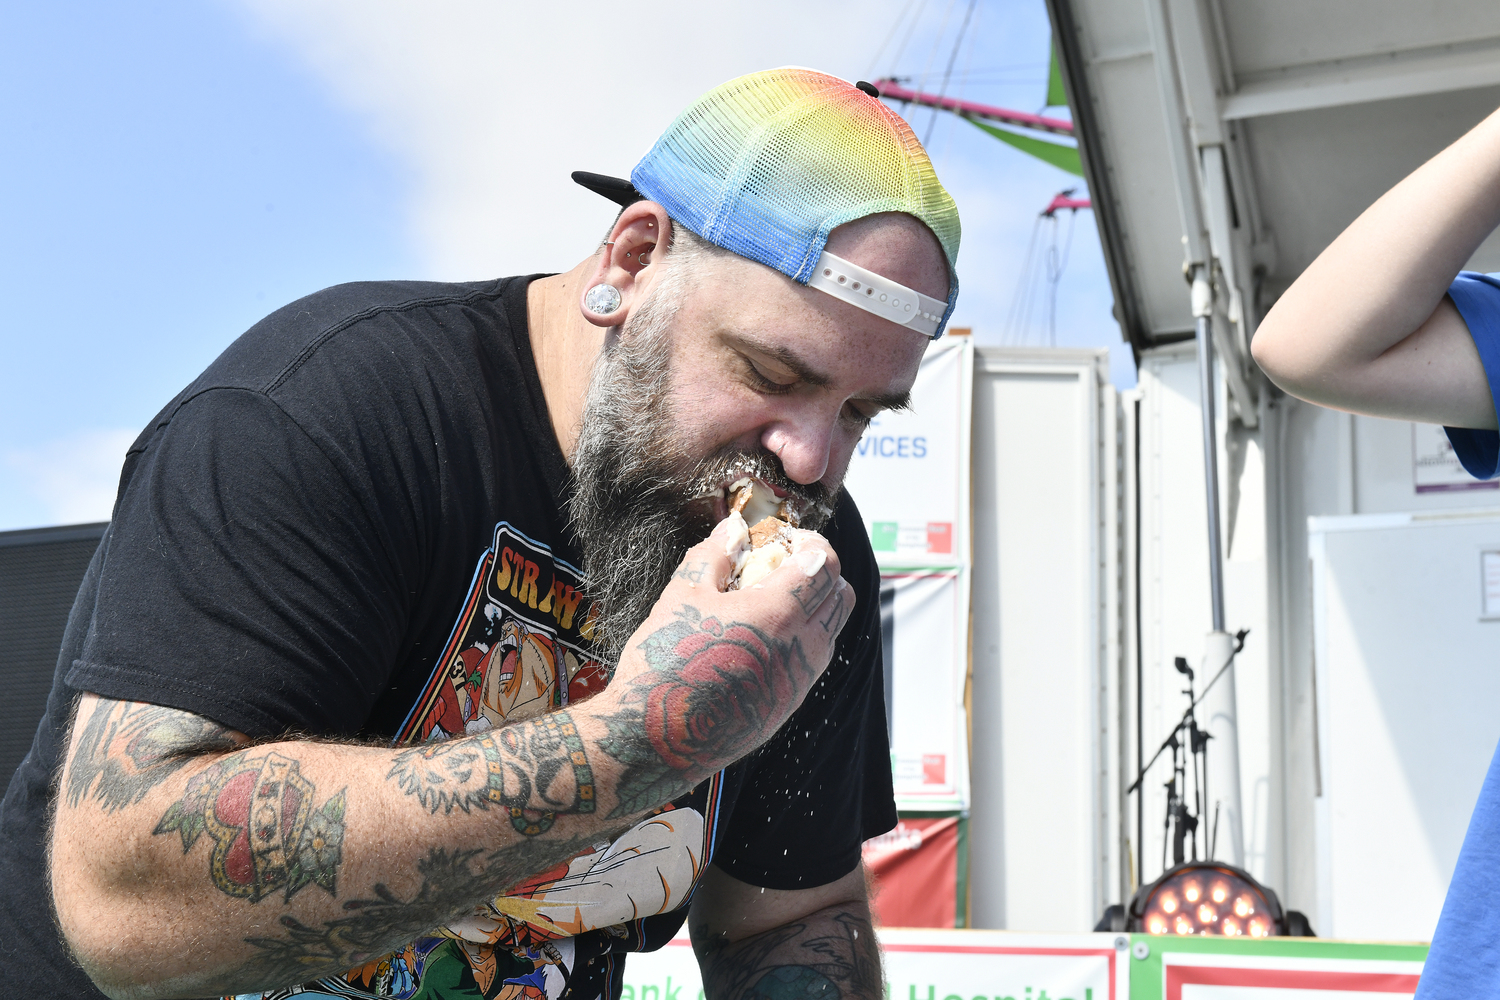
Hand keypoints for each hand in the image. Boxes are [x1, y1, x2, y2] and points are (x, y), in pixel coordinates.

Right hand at [586, 520, 853, 815]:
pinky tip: (759, 636)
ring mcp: (799, 679)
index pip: (826, 565)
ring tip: (768, 600)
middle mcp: (802, 648)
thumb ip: (714, 555)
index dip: (811, 543)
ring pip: (832, 628)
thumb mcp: (682, 595)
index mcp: (780, 613)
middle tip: (780, 565)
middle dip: (819, 571)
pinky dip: (801, 636)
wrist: (655, 740)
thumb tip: (735, 530)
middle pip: (840, 594)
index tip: (785, 540)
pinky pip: (813, 659)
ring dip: (813, 605)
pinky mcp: (790, 704)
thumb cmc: (664, 663)